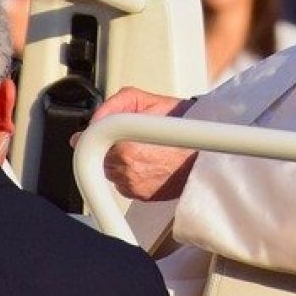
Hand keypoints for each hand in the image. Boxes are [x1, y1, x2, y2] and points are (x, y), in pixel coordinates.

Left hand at [70, 87, 195, 201]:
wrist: (205, 148)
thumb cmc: (182, 123)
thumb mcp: (147, 100)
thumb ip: (115, 104)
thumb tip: (95, 118)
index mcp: (126, 148)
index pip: (91, 143)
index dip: (92, 134)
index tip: (93, 132)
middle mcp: (127, 171)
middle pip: (100, 158)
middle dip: (108, 146)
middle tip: (126, 134)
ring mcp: (134, 186)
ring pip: (111, 172)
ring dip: (118, 160)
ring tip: (140, 146)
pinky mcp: (141, 196)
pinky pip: (124, 184)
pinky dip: (129, 172)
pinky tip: (145, 160)